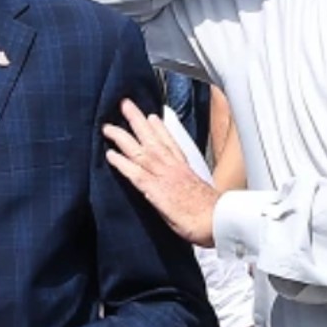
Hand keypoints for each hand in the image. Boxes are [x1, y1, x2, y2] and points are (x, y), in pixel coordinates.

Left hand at [103, 98, 220, 246]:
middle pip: (153, 138)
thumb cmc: (211, 212)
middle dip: (138, 121)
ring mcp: (163, 176)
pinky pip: (134, 173)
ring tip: (109, 127)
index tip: (151, 117)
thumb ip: (187, 187)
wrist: (217, 219)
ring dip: (123, 136)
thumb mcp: (199, 192)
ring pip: (140, 150)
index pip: (170, 142)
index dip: (159, 128)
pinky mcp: (155, 190)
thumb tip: (182, 191)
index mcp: (184, 167)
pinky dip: (122, 163)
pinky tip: (110, 155)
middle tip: (126, 106)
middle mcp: (173, 167)